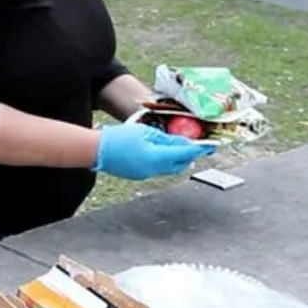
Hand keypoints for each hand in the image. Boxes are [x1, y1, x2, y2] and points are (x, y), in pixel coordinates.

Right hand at [95, 123, 215, 180]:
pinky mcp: (140, 175)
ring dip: (179, 159)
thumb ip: (166, 139)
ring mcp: (146, 175)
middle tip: (200, 147)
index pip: (184, 153)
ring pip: (170, 168)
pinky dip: (167, 161)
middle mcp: (153, 170)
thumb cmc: (118, 138)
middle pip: (179, 164)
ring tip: (185, 148)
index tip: (211, 146)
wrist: (97, 150)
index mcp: (156, 158)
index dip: (199, 149)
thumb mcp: (146, 132)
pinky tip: (166, 153)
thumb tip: (182, 142)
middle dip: (191, 155)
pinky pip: (159, 169)